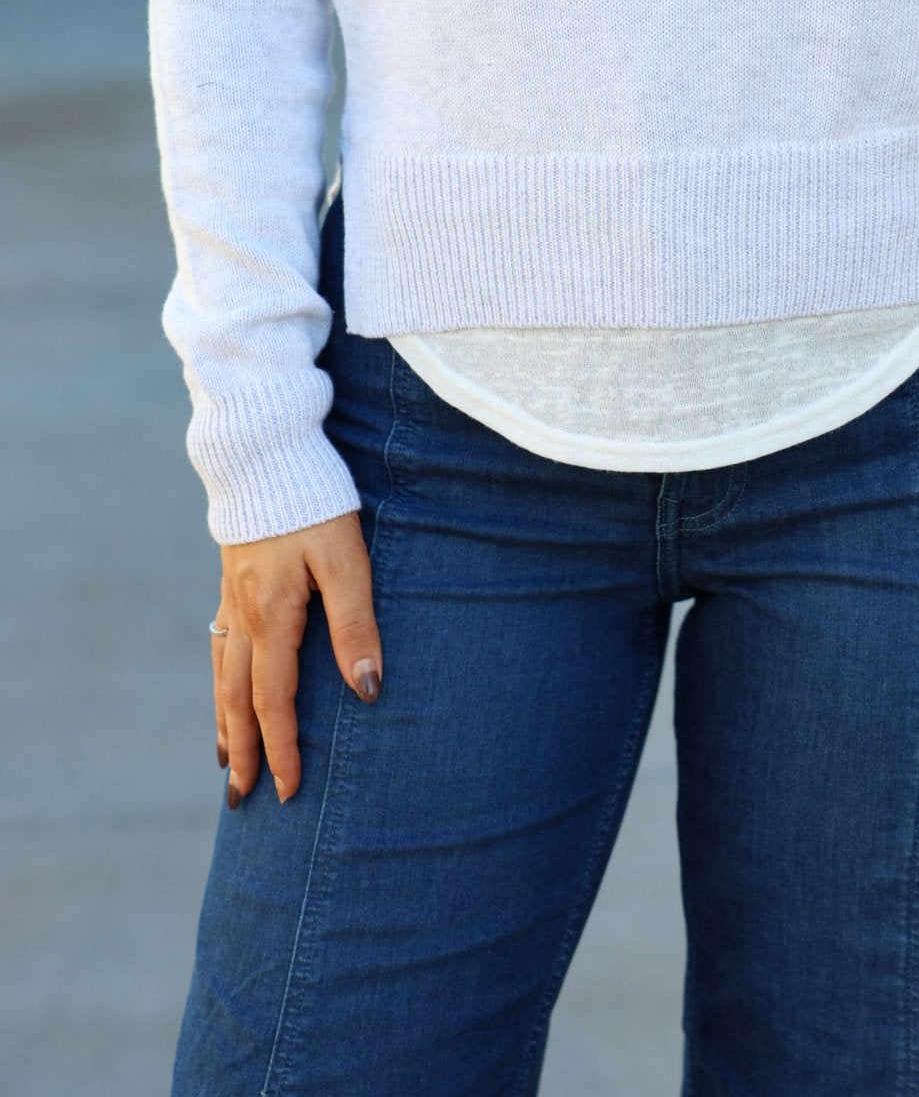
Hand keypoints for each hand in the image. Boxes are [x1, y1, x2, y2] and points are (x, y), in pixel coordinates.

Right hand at [210, 509, 381, 806]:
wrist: (265, 450)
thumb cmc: (313, 501)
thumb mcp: (346, 560)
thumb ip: (355, 625)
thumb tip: (367, 690)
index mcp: (272, 617)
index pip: (274, 701)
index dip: (282, 749)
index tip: (288, 791)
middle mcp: (244, 615)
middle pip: (238, 699)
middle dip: (243, 751)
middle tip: (242, 799)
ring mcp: (232, 598)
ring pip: (223, 676)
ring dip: (225, 722)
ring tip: (225, 761)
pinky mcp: (233, 580)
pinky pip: (220, 648)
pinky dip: (220, 682)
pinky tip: (225, 689)